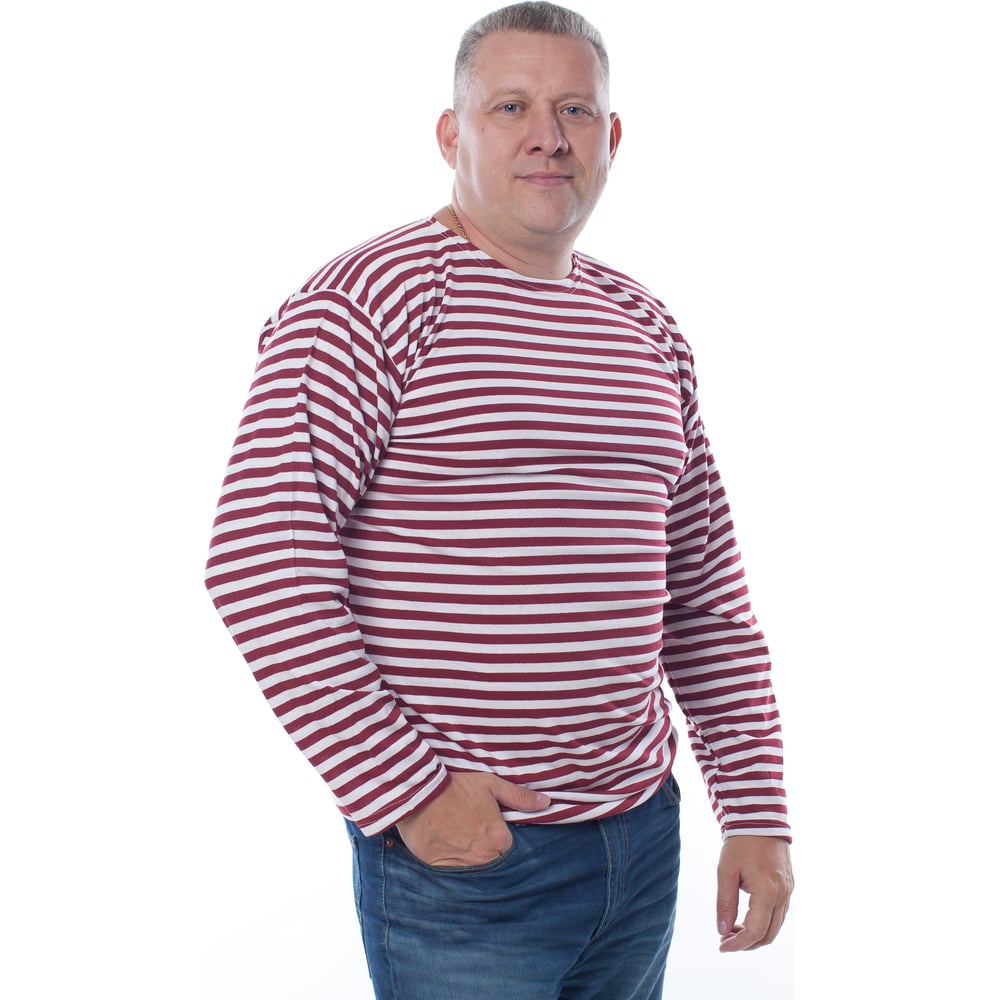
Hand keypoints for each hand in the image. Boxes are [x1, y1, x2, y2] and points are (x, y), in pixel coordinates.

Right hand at [396, 771, 549, 866]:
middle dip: (489, 851)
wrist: (419, 794)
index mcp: (499, 838)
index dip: (502, 838)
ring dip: (472, 860)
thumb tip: (547, 803)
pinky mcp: (442, 870)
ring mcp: (462, 866)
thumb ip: (520, 797)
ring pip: (475, 869)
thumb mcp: (490, 785)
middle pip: (494, 861)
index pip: (510, 848)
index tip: (493, 829)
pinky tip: (449, 849)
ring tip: (461, 842)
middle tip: (475, 835)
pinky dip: (454, 864)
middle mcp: (484, 857)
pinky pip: (455, 874)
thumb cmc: (456, 787)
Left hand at [716, 836, 793, 951]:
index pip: (755, 931)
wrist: (760, 819)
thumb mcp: (726, 871)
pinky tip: (746, 918)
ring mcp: (788, 891)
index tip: (722, 946)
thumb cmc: (741, 842)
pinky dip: (764, 922)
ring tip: (732, 929)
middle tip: (725, 940)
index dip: (738, 944)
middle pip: (768, 935)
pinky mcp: (788, 886)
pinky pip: (779, 914)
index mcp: (767, 892)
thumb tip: (722, 930)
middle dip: (747, 943)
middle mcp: (782, 895)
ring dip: (755, 934)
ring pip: (775, 926)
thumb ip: (725, 902)